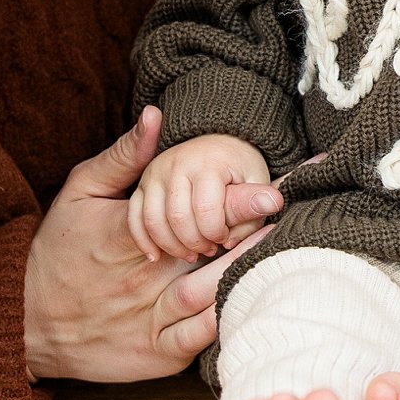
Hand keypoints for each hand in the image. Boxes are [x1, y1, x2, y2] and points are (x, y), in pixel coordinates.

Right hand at [23, 107, 280, 382]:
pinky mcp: (156, 353)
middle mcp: (144, 279)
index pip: (192, 214)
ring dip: (248, 278)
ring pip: (211, 298)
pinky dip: (228, 322)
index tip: (276, 190)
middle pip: (212, 255)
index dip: (238, 202)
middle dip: (257, 239)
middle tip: (298, 224)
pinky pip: (199, 340)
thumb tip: (157, 115)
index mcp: (129, 235)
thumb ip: (124, 157)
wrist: (27, 320)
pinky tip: (255, 304)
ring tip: (287, 258)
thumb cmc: (57, 250)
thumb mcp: (80, 193)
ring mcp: (150, 319)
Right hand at [130, 133, 273, 260]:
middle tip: (210, 250)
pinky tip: (156, 256)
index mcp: (208, 162)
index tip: (227, 238)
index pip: (207, 210)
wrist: (216, 142)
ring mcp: (155, 173)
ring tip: (190, 253)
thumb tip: (264, 212)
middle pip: (178, 217)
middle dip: (194, 242)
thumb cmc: (239, 166)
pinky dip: (144, 240)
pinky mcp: (142, 184)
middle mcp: (176, 164)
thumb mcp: (255, 179)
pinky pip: (134, 218)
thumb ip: (256, 201)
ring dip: (171, 245)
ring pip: (153, 220)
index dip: (218, 233)